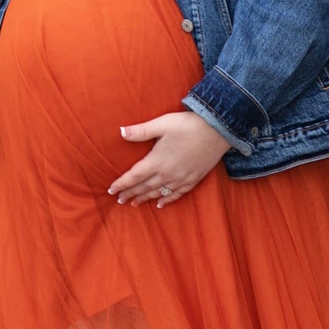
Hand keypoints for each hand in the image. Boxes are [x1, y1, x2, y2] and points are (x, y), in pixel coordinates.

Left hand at [108, 112, 231, 208]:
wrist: (218, 131)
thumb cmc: (187, 125)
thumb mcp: (161, 124)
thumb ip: (140, 131)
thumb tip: (120, 132)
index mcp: (156, 161)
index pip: (134, 176)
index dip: (121, 184)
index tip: (111, 190)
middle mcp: (167, 174)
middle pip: (144, 187)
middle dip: (130, 193)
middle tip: (119, 199)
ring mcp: (181, 178)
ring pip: (158, 193)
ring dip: (144, 198)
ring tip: (134, 203)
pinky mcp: (193, 179)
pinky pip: (177, 194)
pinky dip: (166, 200)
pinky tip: (159, 204)